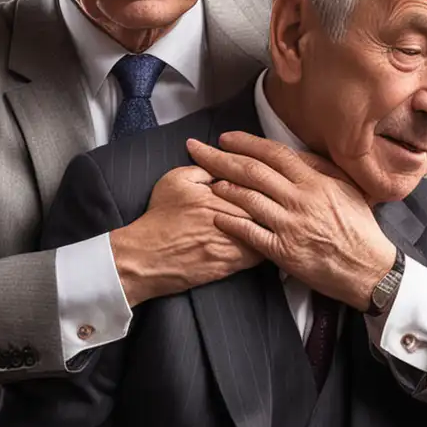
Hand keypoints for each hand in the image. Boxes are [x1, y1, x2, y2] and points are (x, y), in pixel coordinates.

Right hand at [110, 164, 263, 306]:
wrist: (146, 257)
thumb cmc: (159, 219)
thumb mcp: (175, 180)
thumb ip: (204, 168)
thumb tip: (226, 162)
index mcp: (214, 195)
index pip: (251, 182)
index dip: (262, 180)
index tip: (266, 179)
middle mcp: (226, 218)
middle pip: (263, 206)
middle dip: (272, 201)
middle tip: (279, 197)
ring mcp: (230, 243)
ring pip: (266, 230)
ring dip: (272, 223)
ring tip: (278, 217)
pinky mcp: (231, 264)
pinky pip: (260, 253)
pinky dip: (266, 244)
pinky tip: (267, 238)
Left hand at [188, 132, 396, 310]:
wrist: (369, 269)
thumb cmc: (360, 230)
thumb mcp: (347, 190)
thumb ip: (321, 170)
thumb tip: (296, 154)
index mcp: (316, 181)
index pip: (274, 154)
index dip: (246, 143)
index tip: (226, 139)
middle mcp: (301, 199)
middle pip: (253, 172)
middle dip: (221, 158)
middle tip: (199, 151)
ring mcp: (291, 225)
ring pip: (248, 200)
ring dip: (224, 189)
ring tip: (207, 183)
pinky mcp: (284, 251)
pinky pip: (250, 233)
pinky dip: (231, 223)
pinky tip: (216, 218)